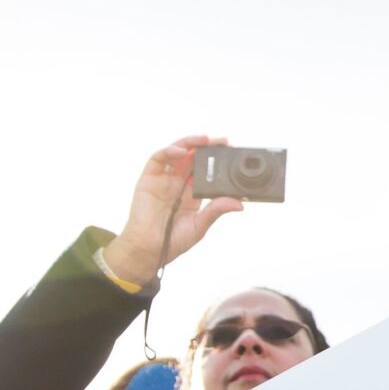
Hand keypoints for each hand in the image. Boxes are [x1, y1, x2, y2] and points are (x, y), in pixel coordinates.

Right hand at [99, 136, 242, 285]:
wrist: (148, 250)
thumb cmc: (172, 241)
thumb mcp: (199, 225)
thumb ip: (216, 211)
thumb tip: (239, 204)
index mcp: (191, 192)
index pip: (204, 169)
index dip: (216, 160)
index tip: (230, 153)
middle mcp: (177, 182)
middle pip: (192, 157)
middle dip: (207, 146)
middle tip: (222, 141)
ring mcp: (163, 179)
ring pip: (176, 153)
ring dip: (189, 143)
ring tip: (204, 140)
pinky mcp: (149, 179)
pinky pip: (158, 159)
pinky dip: (169, 151)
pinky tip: (181, 151)